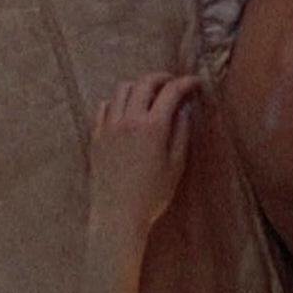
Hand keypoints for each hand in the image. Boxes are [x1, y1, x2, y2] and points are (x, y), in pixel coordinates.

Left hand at [87, 73, 200, 230]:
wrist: (118, 214)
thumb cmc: (153, 194)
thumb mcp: (176, 165)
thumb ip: (181, 133)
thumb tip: (184, 110)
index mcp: (153, 127)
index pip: (171, 92)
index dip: (186, 83)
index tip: (196, 83)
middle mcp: (129, 120)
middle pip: (144, 83)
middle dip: (162, 78)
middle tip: (173, 84)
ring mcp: (109, 126)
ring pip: (122, 90)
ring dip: (139, 87)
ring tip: (150, 96)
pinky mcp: (96, 136)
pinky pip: (105, 106)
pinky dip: (118, 102)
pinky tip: (126, 111)